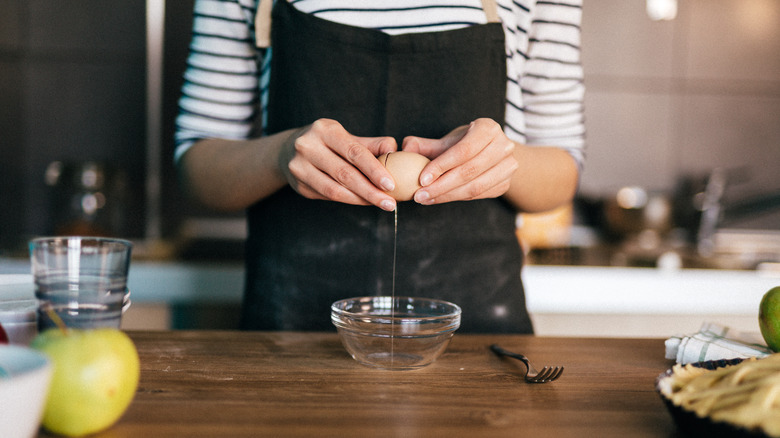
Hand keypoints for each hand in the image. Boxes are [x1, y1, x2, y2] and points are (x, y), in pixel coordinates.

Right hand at [280, 119, 398, 210]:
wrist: (289, 151)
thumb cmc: (327, 144)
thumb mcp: (347, 138)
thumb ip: (370, 145)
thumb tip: (394, 148)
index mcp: (324, 130)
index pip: (353, 151)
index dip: (374, 169)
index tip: (391, 184)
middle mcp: (308, 146)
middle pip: (344, 173)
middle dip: (370, 190)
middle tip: (390, 203)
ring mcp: (300, 167)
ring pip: (335, 189)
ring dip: (360, 199)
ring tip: (380, 204)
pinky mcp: (299, 185)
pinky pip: (327, 196)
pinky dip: (348, 200)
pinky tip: (363, 201)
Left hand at [401, 118, 518, 204]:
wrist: (490, 154)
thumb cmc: (465, 145)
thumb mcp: (447, 141)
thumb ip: (425, 145)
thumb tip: (405, 147)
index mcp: (488, 128)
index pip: (464, 150)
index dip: (441, 166)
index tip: (421, 180)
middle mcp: (504, 145)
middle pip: (469, 171)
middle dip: (441, 186)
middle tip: (419, 195)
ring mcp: (508, 166)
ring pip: (475, 187)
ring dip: (447, 196)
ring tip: (425, 198)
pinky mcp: (505, 184)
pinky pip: (479, 195)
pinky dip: (457, 198)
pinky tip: (439, 198)